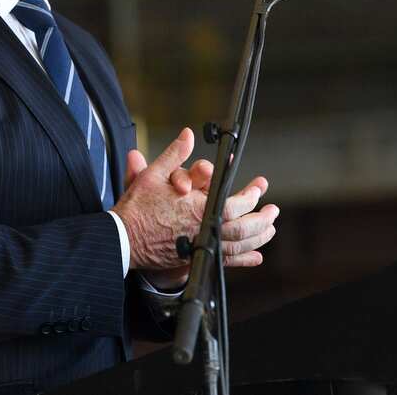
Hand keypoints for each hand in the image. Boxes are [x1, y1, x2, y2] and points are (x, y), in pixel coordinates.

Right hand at [115, 129, 278, 288]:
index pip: (235, 204)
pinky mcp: (195, 259)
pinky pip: (226, 261)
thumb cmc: (136, 208)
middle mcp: (203, 229)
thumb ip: (174, 154)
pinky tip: (255, 257)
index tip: (260, 187)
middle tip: (273, 211)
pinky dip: (243, 259)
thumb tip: (187, 134)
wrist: (123, 239)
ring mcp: (200, 246)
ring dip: (258, 238)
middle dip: (262, 219)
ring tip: (269, 230)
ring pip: (238, 245)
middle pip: (244, 227)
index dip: (252, 196)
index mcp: (197, 208)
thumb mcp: (153, 175)